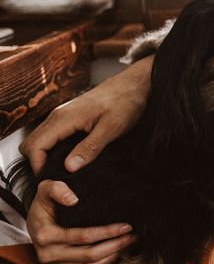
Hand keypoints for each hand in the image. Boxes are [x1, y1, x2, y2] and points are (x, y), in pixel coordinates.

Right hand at [20, 57, 151, 173]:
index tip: (52, 179)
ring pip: (39, 139)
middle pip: (30, 143)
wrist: (134, 84)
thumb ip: (89, 148)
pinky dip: (53, 147)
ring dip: (44, 155)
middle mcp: (57, 116)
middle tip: (56, 177)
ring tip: (63, 170)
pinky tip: (70, 156)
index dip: (38, 166)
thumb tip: (69, 168)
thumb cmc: (125, 103)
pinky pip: (51, 134)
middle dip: (37, 162)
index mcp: (64, 119)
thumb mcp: (111, 129)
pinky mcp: (69, 116)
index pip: (34, 146)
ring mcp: (62, 115)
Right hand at [27, 180, 135, 263]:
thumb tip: (73, 199)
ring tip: (127, 244)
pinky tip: (115, 253)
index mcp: (45, 234)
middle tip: (132, 235)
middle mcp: (47, 253)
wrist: (34, 219)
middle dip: (114, 245)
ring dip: (111, 257)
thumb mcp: (46, 188)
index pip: (82, 236)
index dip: (107, 232)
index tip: (126, 225)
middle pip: (88, 255)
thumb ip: (56, 188)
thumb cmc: (45, 203)